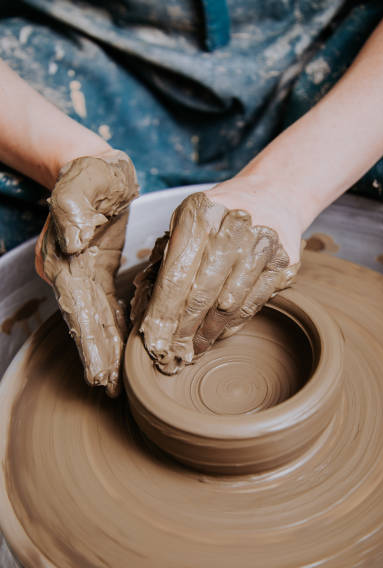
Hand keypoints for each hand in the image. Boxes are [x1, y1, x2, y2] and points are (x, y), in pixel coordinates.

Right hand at [35, 150, 138, 395]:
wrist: (97, 168)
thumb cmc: (90, 174)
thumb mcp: (82, 182)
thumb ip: (72, 210)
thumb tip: (74, 240)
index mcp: (63, 258)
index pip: (76, 308)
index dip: (87, 341)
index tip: (98, 371)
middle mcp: (70, 272)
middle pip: (85, 322)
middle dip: (97, 356)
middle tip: (110, 389)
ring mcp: (84, 275)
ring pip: (97, 319)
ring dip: (106, 350)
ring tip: (115, 382)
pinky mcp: (100, 272)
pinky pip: (108, 307)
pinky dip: (115, 330)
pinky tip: (124, 350)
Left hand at [132, 182, 301, 374]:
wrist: (272, 196)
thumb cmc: (218, 215)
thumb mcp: (187, 221)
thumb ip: (167, 257)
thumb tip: (149, 308)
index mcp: (200, 214)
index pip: (175, 275)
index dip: (163, 311)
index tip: (153, 337)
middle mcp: (234, 227)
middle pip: (201, 294)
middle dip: (183, 329)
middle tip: (172, 352)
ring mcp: (262, 246)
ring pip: (229, 304)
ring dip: (208, 332)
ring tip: (194, 348)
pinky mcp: (283, 264)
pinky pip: (252, 304)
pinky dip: (233, 324)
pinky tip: (218, 334)